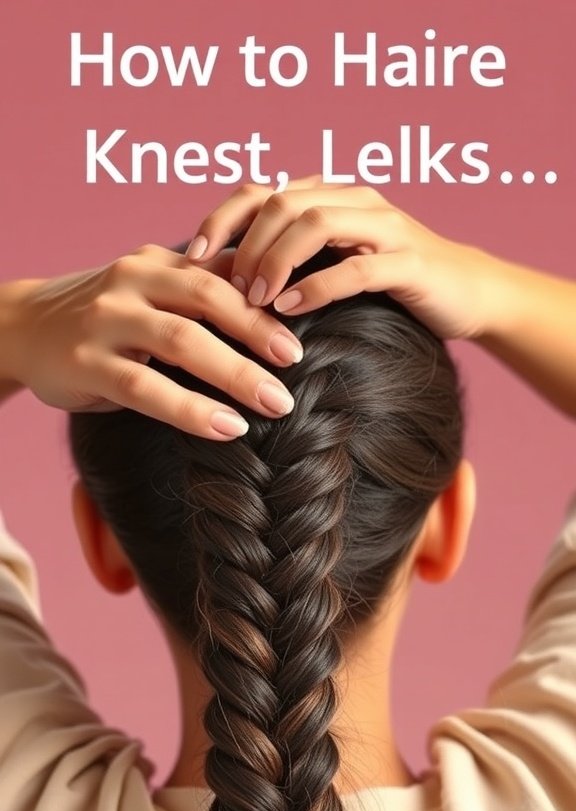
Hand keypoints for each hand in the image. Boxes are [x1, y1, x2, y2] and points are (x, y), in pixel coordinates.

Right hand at [4, 245, 304, 439]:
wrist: (22, 327)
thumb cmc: (101, 313)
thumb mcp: (149, 289)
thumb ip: (201, 288)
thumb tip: (275, 287)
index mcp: (156, 260)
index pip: (222, 272)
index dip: (268, 297)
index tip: (309, 323)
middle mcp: (132, 281)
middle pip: (209, 299)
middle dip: (259, 330)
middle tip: (300, 362)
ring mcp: (107, 321)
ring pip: (182, 341)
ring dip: (235, 373)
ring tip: (276, 403)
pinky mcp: (88, 364)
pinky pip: (147, 387)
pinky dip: (190, 409)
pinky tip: (227, 428)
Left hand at [186, 177, 502, 342]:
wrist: (466, 294)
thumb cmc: (389, 286)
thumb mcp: (333, 266)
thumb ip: (290, 263)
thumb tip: (222, 284)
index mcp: (330, 198)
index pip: (263, 191)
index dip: (223, 217)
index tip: (194, 255)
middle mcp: (355, 201)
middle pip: (283, 202)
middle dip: (247, 244)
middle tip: (228, 288)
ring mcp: (385, 228)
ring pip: (316, 223)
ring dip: (276, 260)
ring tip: (254, 299)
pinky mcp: (409, 262)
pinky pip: (356, 267)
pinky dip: (317, 286)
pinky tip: (290, 310)